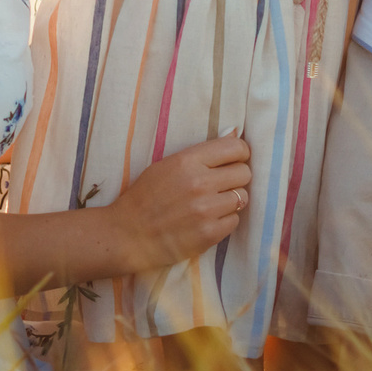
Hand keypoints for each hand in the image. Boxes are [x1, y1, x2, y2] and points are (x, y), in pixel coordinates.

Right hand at [107, 134, 251, 271]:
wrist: (127, 235)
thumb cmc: (145, 197)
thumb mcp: (166, 165)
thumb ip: (201, 153)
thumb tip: (235, 135)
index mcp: (188, 161)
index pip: (235, 148)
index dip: (240, 153)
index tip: (235, 160)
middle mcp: (200, 183)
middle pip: (244, 173)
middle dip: (236, 178)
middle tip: (222, 185)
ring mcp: (206, 210)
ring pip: (243, 197)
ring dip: (232, 200)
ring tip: (213, 204)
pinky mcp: (209, 233)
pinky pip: (235, 221)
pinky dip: (225, 220)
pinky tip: (208, 220)